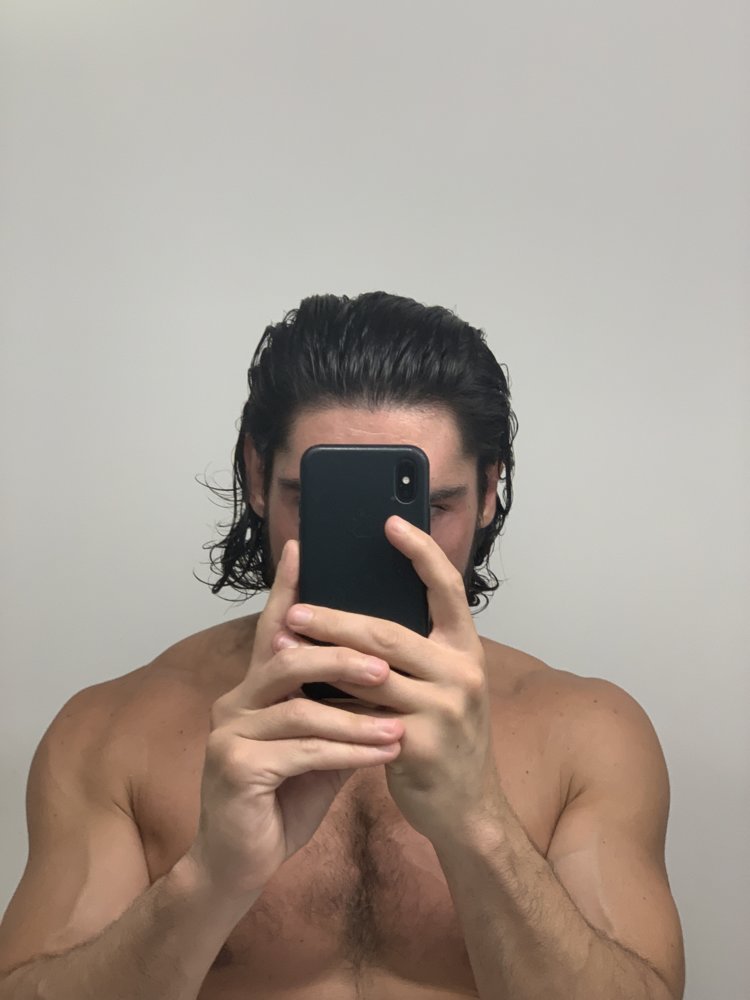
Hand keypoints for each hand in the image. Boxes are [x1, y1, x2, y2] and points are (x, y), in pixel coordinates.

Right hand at [185, 540, 405, 901]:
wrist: (239, 864)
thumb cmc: (282, 799)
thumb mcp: (315, 747)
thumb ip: (334, 709)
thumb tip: (380, 671)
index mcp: (253, 690)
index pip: (273, 630)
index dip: (286, 589)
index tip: (302, 547)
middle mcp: (234, 701)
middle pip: (290, 659)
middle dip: (343, 657)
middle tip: (388, 665)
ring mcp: (229, 734)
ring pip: (301, 708)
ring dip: (356, 716)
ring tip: (399, 722)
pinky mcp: (235, 769)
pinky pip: (301, 751)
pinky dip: (347, 752)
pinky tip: (382, 756)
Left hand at [283, 516, 503, 848]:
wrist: (468, 810)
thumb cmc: (445, 738)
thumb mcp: (442, 687)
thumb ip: (413, 652)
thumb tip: (356, 613)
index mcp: (465, 649)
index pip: (448, 587)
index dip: (421, 551)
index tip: (389, 521)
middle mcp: (461, 672)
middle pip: (388, 632)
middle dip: (334, 618)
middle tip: (293, 609)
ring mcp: (445, 709)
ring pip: (369, 672)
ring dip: (320, 658)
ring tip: (283, 647)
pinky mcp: (420, 745)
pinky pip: (361, 716)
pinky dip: (328, 704)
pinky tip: (301, 698)